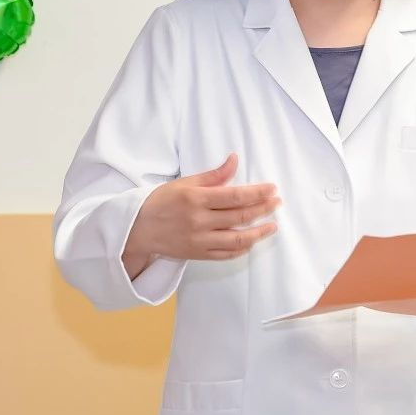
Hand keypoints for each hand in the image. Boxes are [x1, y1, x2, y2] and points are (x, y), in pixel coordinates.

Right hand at [124, 153, 279, 274]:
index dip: (257, 193)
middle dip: (263, 209)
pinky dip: (242, 248)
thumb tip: (235, 160)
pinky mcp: (198, 254)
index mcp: (196, 199)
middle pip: (240, 216)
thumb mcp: (185, 183)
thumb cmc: (161, 202)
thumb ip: (213, 175)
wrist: (137, 229)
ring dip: (259, 233)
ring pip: (237, 239)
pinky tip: (252, 241)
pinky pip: (226, 254)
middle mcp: (199, 221)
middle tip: (277, 203)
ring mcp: (199, 240)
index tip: (272, 189)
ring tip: (273, 226)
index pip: (235, 196)